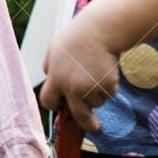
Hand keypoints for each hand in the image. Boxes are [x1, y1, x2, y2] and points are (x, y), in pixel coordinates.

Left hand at [38, 16, 118, 132]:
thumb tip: (49, 78)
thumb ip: (50, 66)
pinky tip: (106, 70)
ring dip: (98, 93)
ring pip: (96, 102)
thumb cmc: (77, 37)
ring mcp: (90, 88)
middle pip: (78, 114)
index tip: (60, 109)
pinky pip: (109, 94)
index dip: (54, 105)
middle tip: (94, 126)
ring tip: (96, 72)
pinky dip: (110, 87)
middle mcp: (71, 87)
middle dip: (87, 124)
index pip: (48, 101)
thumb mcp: (54, 50)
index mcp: (56, 78)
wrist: (101, 31)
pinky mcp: (108, 86)